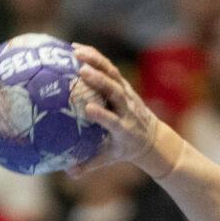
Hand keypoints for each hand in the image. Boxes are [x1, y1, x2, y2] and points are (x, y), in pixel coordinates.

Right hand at [71, 45, 175, 178]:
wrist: (151, 138)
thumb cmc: (124, 149)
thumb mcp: (109, 158)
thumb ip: (89, 165)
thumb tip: (68, 173)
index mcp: (123, 129)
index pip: (113, 121)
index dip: (102, 115)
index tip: (89, 109)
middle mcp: (126, 108)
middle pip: (114, 92)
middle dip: (100, 81)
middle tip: (82, 71)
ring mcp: (126, 94)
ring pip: (112, 75)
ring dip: (96, 62)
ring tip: (75, 52)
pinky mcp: (123, 84)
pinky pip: (109, 68)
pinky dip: (95, 57)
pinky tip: (76, 48)